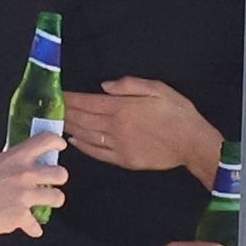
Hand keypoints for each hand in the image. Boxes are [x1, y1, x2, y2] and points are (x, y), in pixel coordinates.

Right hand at [0, 134, 67, 237]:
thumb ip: (10, 162)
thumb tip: (17, 162)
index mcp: (16, 158)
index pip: (45, 141)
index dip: (56, 142)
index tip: (59, 146)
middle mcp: (25, 176)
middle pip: (60, 173)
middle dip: (59, 177)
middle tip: (53, 180)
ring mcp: (25, 197)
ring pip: (57, 198)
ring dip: (52, 200)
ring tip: (45, 201)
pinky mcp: (21, 217)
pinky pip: (36, 225)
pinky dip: (33, 228)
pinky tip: (30, 227)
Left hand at [66, 77, 221, 184]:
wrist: (192, 143)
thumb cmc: (178, 113)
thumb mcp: (158, 88)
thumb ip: (129, 85)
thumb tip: (103, 86)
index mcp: (122, 107)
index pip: (87, 102)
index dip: (70, 98)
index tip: (58, 95)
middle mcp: (115, 127)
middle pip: (82, 119)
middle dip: (66, 112)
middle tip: (53, 108)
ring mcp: (118, 146)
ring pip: (86, 136)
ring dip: (71, 128)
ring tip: (60, 122)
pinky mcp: (123, 160)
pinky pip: (97, 153)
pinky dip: (83, 147)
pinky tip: (75, 141)